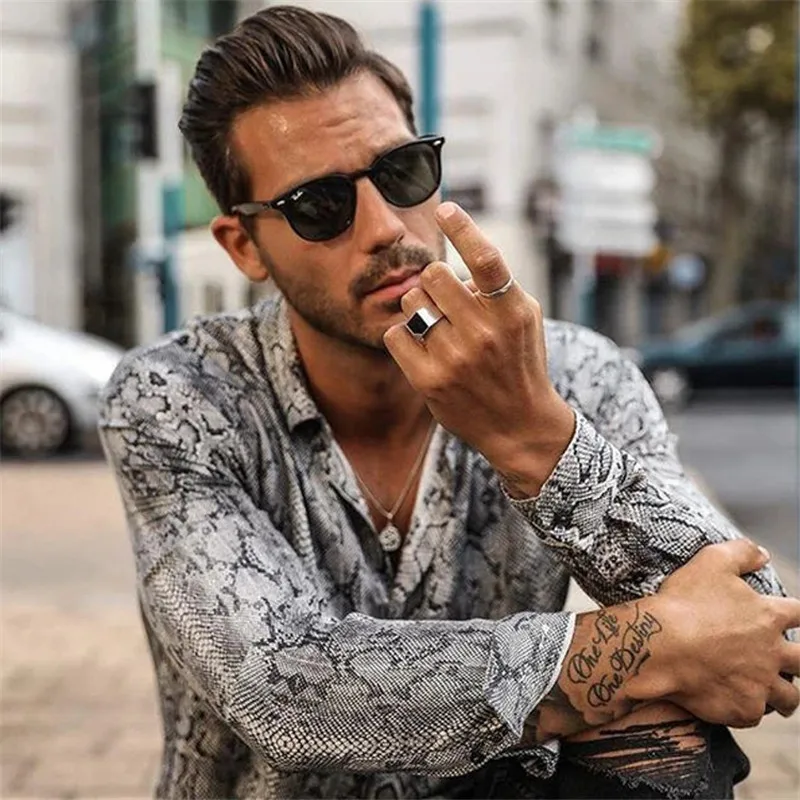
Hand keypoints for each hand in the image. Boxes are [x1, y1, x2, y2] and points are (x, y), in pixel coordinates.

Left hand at [384, 202, 574, 494]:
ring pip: (411, 303)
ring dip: (416, 306)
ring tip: (433, 323)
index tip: (445, 208)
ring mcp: (456, 359)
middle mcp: (485, 333)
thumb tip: (454, 265)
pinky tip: (420, 345)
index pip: (487, 259)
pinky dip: (403, 334)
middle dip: (432, 278)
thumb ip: (494, 288)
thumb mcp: (523, 319)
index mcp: (512, 312)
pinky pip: (395, 334)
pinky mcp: (429, 381)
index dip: (464, 228)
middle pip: (434, 275)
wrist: (520, 425)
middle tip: (440, 294)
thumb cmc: (519, 363)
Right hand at [630, 540, 799, 726]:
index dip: (797, 614)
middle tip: (791, 662)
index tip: (790, 617)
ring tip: (775, 696)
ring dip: (783, 695)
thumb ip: (741, 552)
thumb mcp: (711, 562)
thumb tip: (763, 554)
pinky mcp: (745, 708)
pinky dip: (747, 709)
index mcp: (767, 616)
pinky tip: (736, 703)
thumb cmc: (683, 602)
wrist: (661, 645)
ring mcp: (760, 683)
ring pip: (788, 697)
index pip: (799, 614)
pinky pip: (754, 714)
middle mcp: (772, 652)